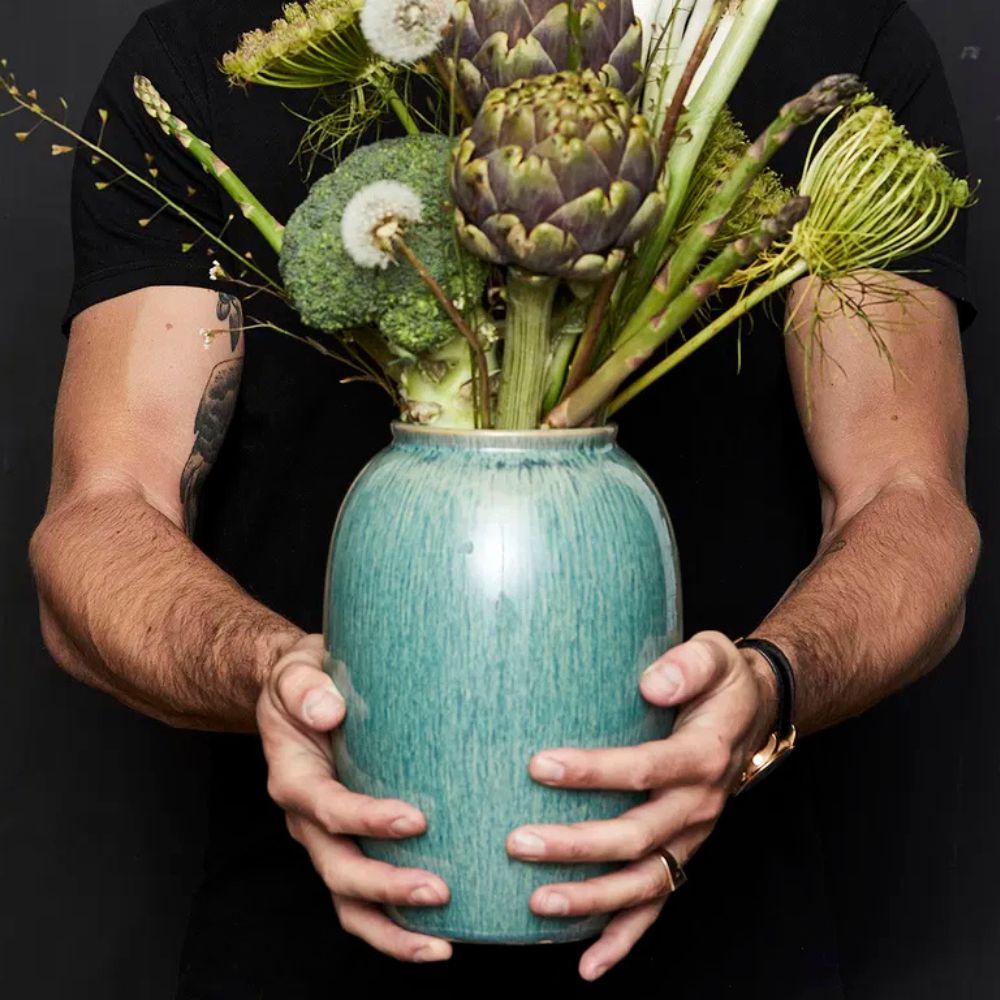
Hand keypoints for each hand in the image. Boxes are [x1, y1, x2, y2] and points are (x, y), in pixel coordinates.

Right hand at [258, 634, 452, 962]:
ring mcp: (327, 840)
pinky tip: (438, 936)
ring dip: (391, 927)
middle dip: (386, 887)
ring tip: (441, 945)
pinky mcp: (349, 846)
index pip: (328, 808)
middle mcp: (306, 819)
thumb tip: (328, 711)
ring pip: (350, 901)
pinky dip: (394, 925)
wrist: (300, 692)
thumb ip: (306, 686)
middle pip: (338, 869)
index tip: (416, 819)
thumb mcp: (296, 670)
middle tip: (440, 891)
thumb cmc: (304, 680)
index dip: (367, 819)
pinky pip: (365, 898)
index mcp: (294, 779)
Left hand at [505, 631, 777, 980]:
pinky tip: (588, 963)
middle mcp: (699, 804)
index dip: (594, 771)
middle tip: (517, 842)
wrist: (754, 712)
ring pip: (643, 881)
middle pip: (636, 836)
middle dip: (575, 844)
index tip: (539, 766)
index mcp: (703, 755)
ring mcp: (691, 836)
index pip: (645, 769)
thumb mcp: (713, 655)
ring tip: (537, 904)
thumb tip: (651, 682)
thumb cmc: (721, 681)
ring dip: (591, 899)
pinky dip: (624, 938)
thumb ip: (686, 664)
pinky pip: (656, 904)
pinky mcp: (681, 853)